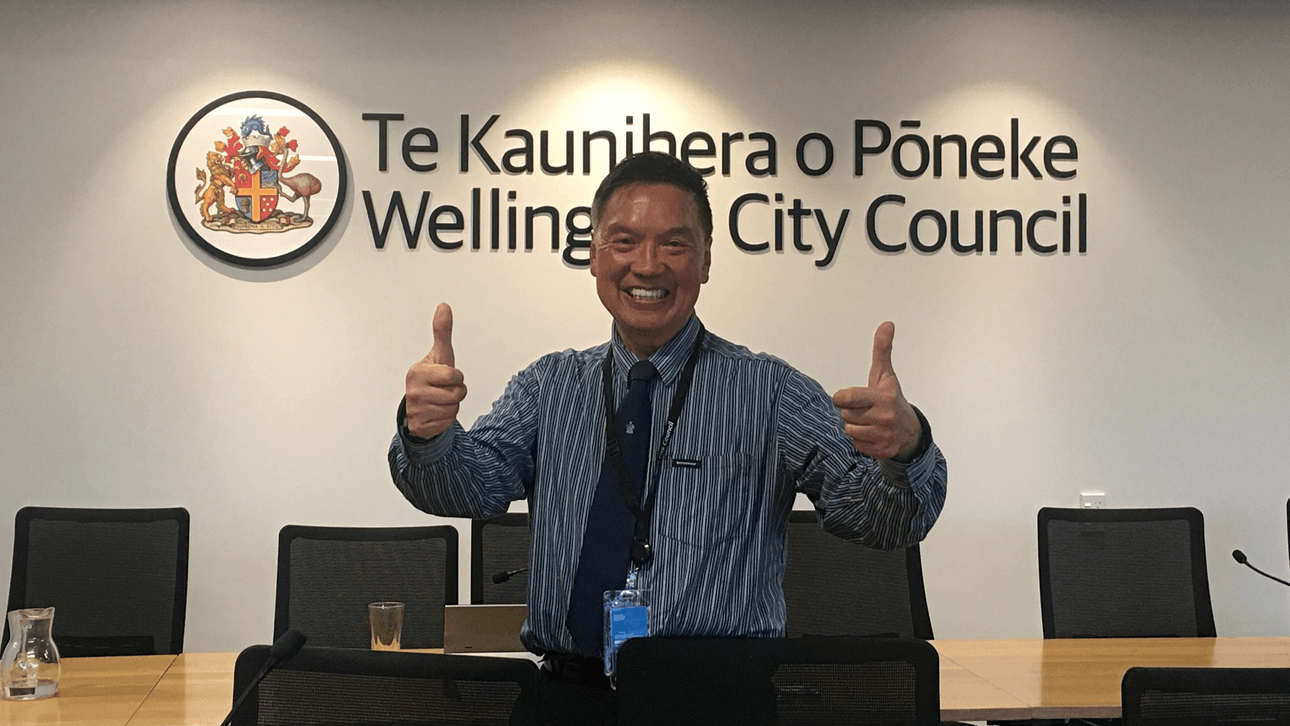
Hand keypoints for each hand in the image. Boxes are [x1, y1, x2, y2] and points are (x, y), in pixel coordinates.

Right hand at [404, 303, 466, 438]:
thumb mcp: (440, 354)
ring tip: (440, 400)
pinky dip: (446, 419)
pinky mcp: (420, 426)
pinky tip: (436, 413)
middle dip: (457, 392)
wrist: (420, 405)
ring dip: (452, 406)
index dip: (457, 376)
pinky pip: (447, 423)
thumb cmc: (434, 376)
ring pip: (454, 409)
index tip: (446, 376)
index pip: (454, 375)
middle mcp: (413, 391)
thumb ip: (442, 331)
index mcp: (417, 372)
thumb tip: (444, 305)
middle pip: (457, 394)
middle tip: (444, 389)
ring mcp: (415, 410)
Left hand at [832, 322, 920, 459]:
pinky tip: (872, 433)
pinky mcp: (882, 450)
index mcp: (883, 397)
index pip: (845, 398)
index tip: (848, 397)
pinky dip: (860, 439)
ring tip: (869, 421)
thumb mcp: (885, 375)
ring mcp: (883, 435)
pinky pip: (855, 444)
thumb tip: (887, 323)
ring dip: (854, 425)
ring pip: (848, 429)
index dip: (842, 397)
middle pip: (844, 415)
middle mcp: (884, 417)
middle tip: (865, 409)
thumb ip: (882, 350)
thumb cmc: (891, 399)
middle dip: (851, 411)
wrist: (910, 431)